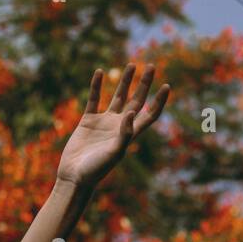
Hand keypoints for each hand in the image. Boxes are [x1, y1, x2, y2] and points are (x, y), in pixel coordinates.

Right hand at [56, 63, 170, 189]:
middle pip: (136, 100)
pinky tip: (99, 71)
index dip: (159, 101)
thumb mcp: (114, 152)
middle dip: (144, 84)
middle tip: (151, 65)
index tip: (167, 86)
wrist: (75, 176)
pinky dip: (96, 86)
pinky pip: (94, 99)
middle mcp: (119, 126)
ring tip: (131, 65)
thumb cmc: (96, 169)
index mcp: (130, 134)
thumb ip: (124, 133)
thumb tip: (131, 112)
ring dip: (124, 81)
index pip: (150, 114)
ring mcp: (104, 122)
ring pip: (117, 97)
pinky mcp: (88, 120)